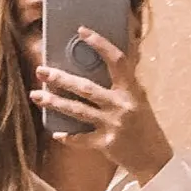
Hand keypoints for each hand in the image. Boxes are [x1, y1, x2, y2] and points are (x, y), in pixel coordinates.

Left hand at [33, 28, 173, 184]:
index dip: (100, 44)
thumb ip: (123, 83)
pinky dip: (69, 137)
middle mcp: (121, 105)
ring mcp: (112, 125)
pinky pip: (81, 139)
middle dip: (61, 78)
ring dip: (55, 103)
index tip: (82, 31)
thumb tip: (107, 60)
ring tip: (36, 95)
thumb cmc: (145, 125)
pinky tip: (56, 133)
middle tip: (41, 70)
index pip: (116, 60)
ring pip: (78, 111)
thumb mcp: (139, 99)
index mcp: (131, 90)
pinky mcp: (106, 144)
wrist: (154, 158)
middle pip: (86, 88)